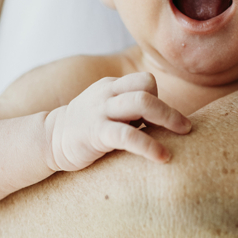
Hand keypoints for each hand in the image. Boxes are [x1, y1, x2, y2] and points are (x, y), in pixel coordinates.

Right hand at [44, 72, 190, 170]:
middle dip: (170, 109)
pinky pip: (127, 135)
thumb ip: (132, 109)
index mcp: (112, 85)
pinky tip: (161, 157)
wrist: (50, 140)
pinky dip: (148, 145)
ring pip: (141, 102)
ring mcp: (100, 111)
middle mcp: (107, 92)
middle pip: (147, 87)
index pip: (145, 80)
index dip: (159, 98)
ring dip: (167, 118)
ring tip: (182, 137)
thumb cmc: (88, 128)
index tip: (165, 122)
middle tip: (187, 128)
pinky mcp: (95, 133)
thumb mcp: (109, 109)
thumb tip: (169, 120)